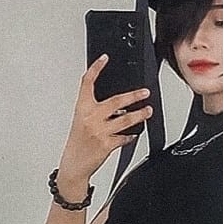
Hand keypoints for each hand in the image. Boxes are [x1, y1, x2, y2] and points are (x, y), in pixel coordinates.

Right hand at [59, 54, 151, 181]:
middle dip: (133, 96)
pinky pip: (125, 137)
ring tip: (148, 111)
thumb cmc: (78, 142)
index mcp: (82, 108)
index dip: (95, 69)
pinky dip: (131, 135)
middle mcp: (90, 118)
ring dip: (140, 115)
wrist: (74, 164)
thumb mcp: (81, 121)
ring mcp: (99, 131)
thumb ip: (94, 110)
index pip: (87, 83)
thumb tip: (117, 103)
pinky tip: (134, 133)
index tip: (104, 59)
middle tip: (145, 93)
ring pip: (125, 119)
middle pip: (116, 101)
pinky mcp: (107, 144)